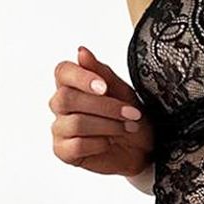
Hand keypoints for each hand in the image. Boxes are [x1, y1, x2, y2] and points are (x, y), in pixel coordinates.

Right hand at [49, 45, 153, 175]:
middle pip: (67, 98)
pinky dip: (99, 143)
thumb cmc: (131, 118)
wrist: (143, 149)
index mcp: (72, 85)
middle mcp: (61, 106)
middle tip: (131, 113)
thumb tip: (81, 51)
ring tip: (127, 128)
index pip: (62, 72)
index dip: (81, 77)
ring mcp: (60, 129)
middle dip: (105, 106)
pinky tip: (110, 143)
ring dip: (108, 125)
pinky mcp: (64, 151)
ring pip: (76, 122)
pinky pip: (76, 145)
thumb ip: (103, 73)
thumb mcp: (123, 93)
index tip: (104, 88)